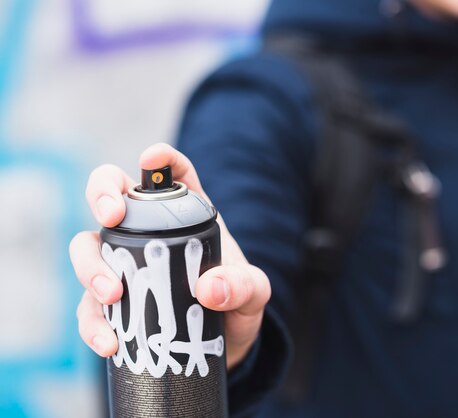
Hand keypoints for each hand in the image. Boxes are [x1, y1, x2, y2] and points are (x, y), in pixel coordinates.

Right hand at [69, 143, 270, 368]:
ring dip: (90, 265)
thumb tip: (209, 288)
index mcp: (188, 215)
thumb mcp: (252, 294)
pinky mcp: (112, 303)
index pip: (174, 175)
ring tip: (112, 294)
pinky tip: (107, 341)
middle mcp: (149, 232)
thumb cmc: (238, 304)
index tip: (151, 158)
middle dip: (102, 195)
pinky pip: (89, 306)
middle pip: (111, 196)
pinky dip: (92, 322)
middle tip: (111, 218)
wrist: (224, 343)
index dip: (162, 158)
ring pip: (88, 247)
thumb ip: (242, 286)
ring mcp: (125, 265)